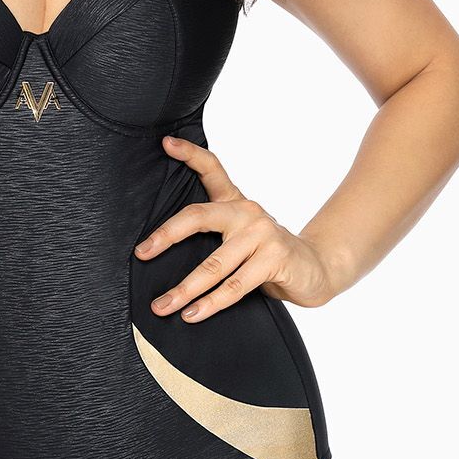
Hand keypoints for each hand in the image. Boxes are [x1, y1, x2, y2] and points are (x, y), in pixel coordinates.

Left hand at [134, 135, 337, 316]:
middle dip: (166, 236)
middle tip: (142, 253)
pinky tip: (193, 315)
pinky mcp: (275, 258)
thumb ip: (213, 234)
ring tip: (163, 306)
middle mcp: (247, 212)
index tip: (166, 143)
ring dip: (185, 289)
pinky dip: (211, 303)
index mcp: (235, 202)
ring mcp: (262, 234)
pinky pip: (235, 286)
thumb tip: (160, 250)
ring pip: (214, 264)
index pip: (212, 169)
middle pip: (199, 216)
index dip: (189, 154)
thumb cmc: (268, 255)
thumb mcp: (241, 236)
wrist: (316, 268)